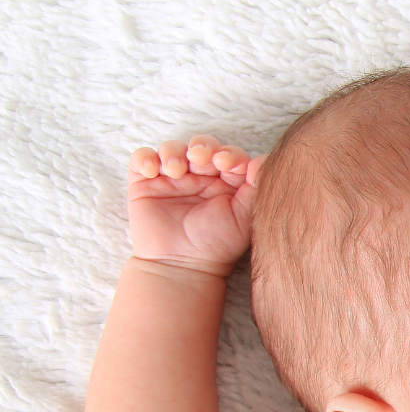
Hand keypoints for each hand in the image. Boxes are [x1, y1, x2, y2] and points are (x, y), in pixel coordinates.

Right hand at [127, 135, 262, 277]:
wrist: (182, 265)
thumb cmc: (217, 244)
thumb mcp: (244, 216)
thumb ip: (256, 187)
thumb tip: (264, 160)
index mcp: (227, 182)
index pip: (229, 155)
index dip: (228, 153)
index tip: (227, 163)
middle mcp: (200, 176)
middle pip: (201, 145)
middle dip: (202, 146)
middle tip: (201, 158)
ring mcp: (173, 178)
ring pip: (172, 148)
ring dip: (174, 152)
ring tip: (176, 170)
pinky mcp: (146, 182)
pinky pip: (142, 158)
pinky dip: (146, 158)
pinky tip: (154, 170)